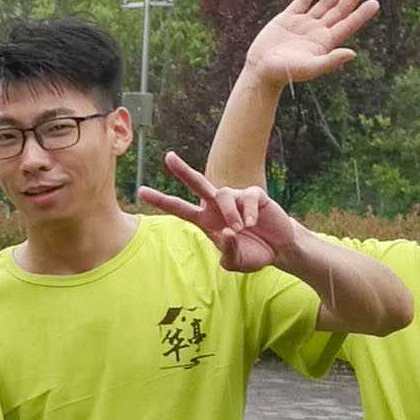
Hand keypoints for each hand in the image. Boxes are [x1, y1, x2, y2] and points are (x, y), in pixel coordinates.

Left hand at [140, 152, 290, 272]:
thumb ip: (227, 252)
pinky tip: (253, 222)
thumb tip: (225, 232)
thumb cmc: (252, 253)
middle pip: (197, 184)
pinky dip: (248, 212)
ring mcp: (236, 198)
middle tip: (168, 158)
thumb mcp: (235, 261)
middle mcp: (217, 206)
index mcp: (206, 220)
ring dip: (230, 214)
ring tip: (240, 229)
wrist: (278, 249)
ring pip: (223, 195)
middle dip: (182, 171)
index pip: (180, 208)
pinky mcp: (254, 195)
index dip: (161, 200)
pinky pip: (247, 197)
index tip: (141, 192)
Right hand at [242, 0, 378, 84]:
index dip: (361, 14)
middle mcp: (317, 31)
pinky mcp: (287, 18)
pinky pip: (302, 1)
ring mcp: (303, 24)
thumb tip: (352, 53)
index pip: (348, 25)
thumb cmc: (285, 73)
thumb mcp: (310, 68)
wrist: (260, 70)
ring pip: (323, 4)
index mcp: (325, 43)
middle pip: (339, 11)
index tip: (375, 2)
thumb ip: (330, 61)